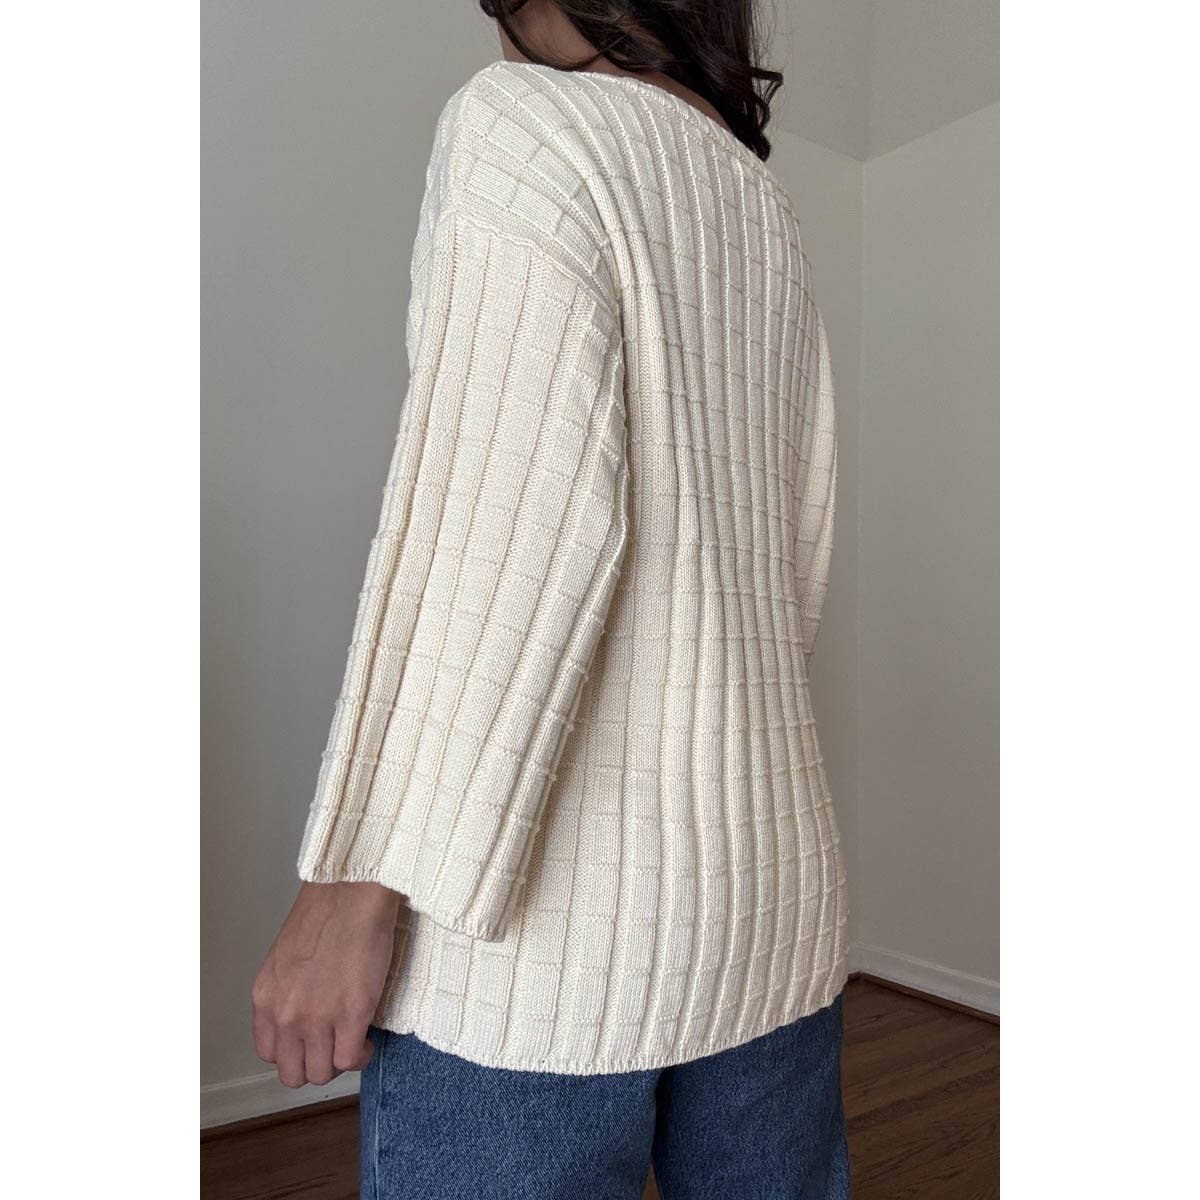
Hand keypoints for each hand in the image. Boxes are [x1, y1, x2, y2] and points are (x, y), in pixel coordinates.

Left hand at [252, 881, 400, 1087]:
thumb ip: (288, 992)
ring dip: (339, 1062)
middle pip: (292, 1072)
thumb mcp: (286, 958)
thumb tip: (306, 1012)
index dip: (294, 1050)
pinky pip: (350, 1059)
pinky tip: (366, 1039)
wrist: (351, 893)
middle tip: (333, 1045)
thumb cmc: (325, 912)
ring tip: (353, 1041)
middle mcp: (285, 1014)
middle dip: (315, 1063)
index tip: (311, 1040)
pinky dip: (360, 1056)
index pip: (269, 1052)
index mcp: (265, 997)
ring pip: (321, 1073)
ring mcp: (317, 1018)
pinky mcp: (351, 1015)